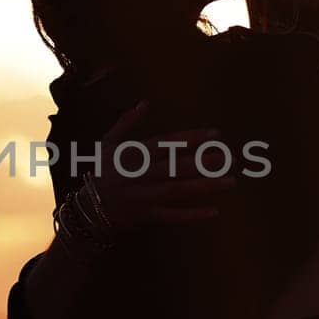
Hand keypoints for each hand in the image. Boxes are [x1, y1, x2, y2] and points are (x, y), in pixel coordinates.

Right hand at [92, 101, 237, 228]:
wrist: (86, 209)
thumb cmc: (101, 172)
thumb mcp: (107, 144)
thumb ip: (126, 123)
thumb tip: (145, 103)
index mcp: (133, 154)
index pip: (167, 143)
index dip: (192, 138)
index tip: (217, 134)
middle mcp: (139, 174)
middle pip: (177, 166)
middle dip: (206, 161)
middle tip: (232, 158)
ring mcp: (144, 196)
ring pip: (178, 190)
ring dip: (205, 186)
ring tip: (231, 181)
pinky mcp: (146, 215)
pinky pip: (172, 215)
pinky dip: (192, 215)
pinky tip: (215, 211)